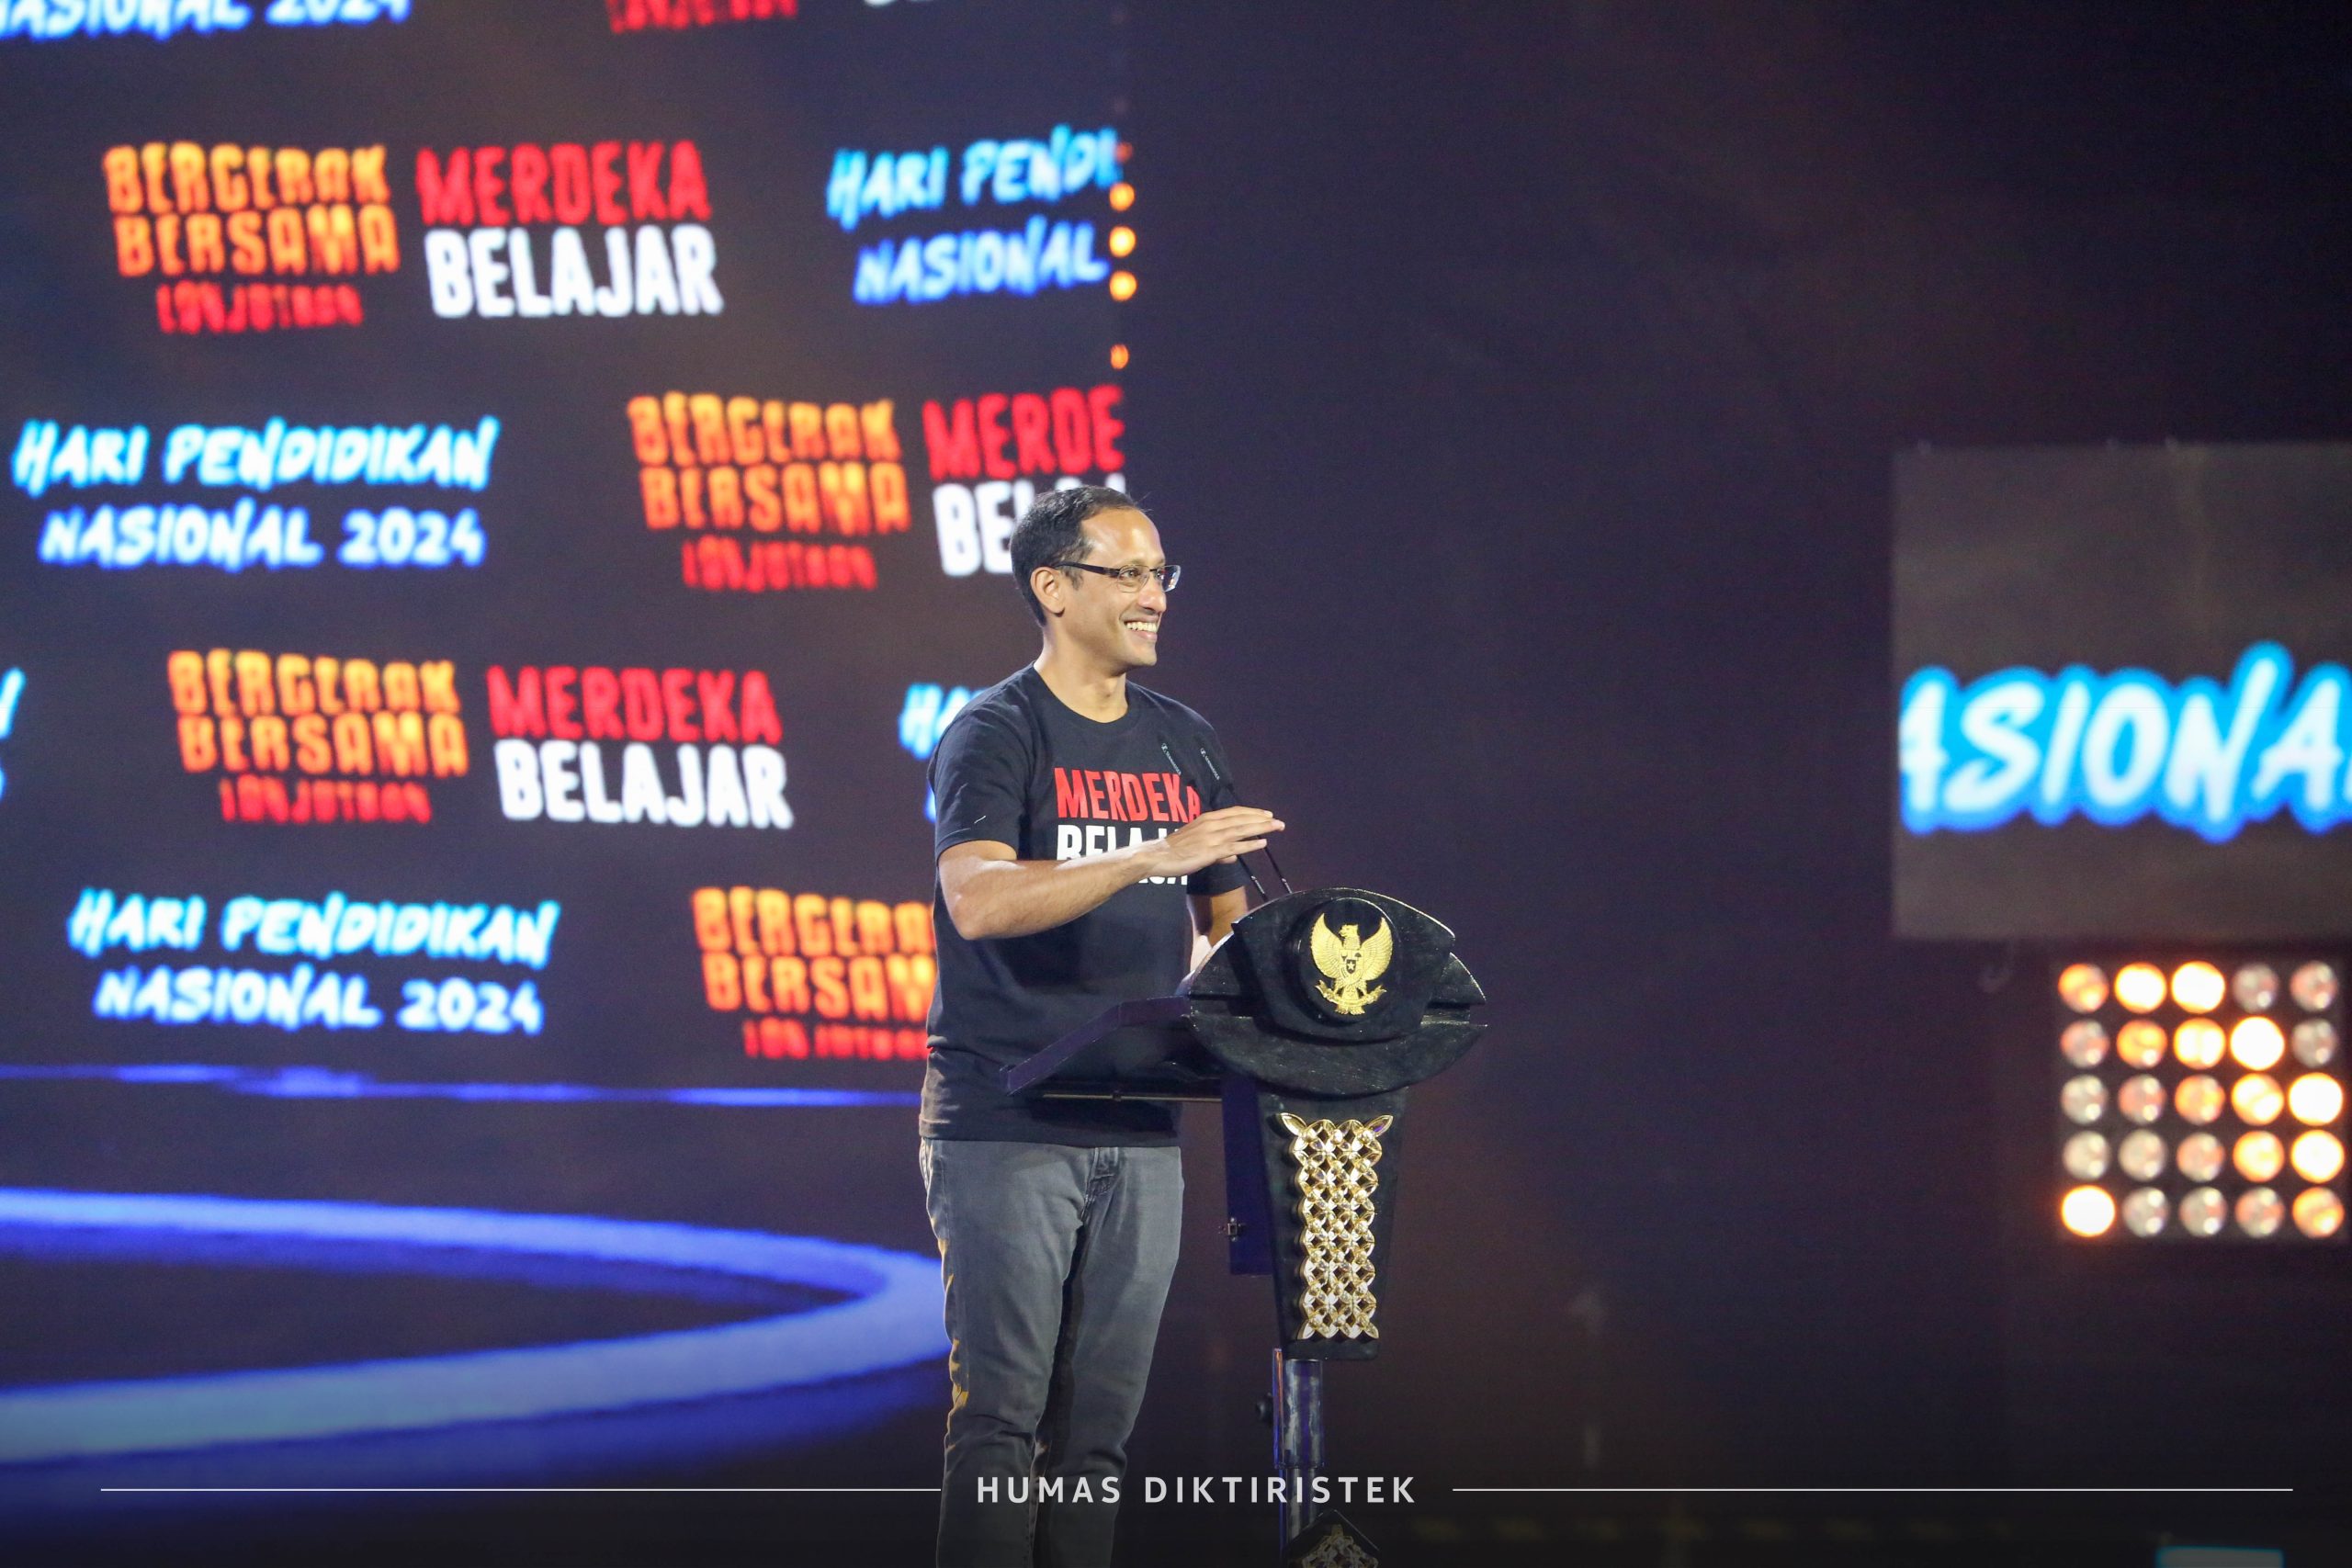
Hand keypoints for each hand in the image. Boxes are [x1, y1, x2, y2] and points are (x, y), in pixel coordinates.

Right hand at [1152, 805, 1282, 878]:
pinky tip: (1262, 844)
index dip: (1251, 812)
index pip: (1234, 812)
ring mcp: (1212, 837)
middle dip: (1262, 820)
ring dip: (1261, 828)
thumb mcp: (1197, 844)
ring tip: (1277, 827)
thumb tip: (1233, 856)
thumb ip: (1217, 850)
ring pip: (1241, 830)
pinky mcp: (1211, 851)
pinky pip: (1234, 846)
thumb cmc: (1175, 851)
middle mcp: (1212, 824)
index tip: (1265, 814)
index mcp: (1207, 819)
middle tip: (1278, 821)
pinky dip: (1250, 844)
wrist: (1158, 856)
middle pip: (1242, 819)